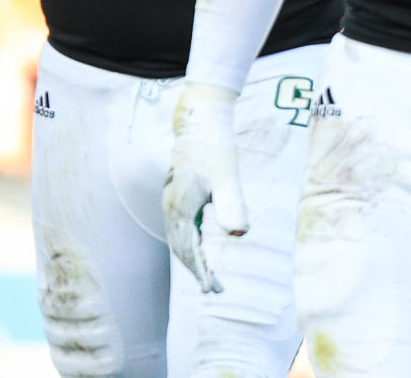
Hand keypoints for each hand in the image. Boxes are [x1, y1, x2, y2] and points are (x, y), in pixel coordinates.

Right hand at [162, 82, 246, 293]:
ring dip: (192, 258)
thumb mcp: (228, 176)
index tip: (213, 289)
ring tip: (208, 276)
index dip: (200, 271)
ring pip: (178, 238)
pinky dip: (189, 243)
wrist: (201, 120)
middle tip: (215, 290)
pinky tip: (201, 248)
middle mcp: (171, 205)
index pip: (188, 248)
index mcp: (181, 205)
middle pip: (180, 246)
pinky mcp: (178, 195)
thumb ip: (232, 204)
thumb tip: (239, 234)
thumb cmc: (216, 147)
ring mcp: (172, 200)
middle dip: (196, 270)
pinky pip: (180, 227)